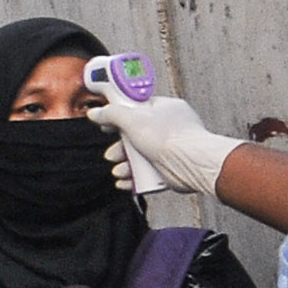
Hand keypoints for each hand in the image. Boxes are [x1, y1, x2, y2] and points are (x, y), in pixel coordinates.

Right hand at [91, 93, 247, 201]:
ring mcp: (169, 149)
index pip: (137, 107)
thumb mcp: (133, 119)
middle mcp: (168, 128)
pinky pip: (147, 172)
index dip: (119, 115)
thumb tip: (96, 112)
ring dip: (125, 165)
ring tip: (120, 170)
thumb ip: (111, 114)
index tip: (106, 122)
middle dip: (120, 147)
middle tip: (113, 152)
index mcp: (164, 108)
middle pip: (135, 135)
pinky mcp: (169, 168)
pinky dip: (134, 178)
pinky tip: (126, 181)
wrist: (192, 164)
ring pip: (140, 156)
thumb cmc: (172, 138)